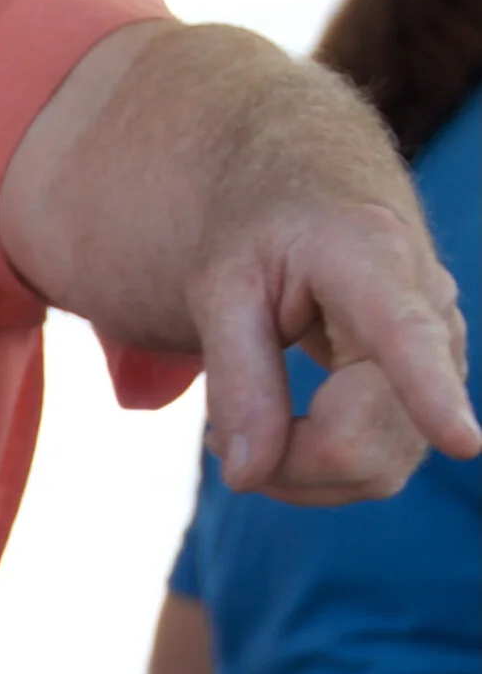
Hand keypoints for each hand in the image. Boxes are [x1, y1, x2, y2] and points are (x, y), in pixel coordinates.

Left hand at [195, 195, 476, 506]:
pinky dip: (321, 469)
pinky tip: (286, 430)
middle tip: (216, 431)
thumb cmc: (266, 234)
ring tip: (250, 420)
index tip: (462, 442)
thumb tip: (248, 477)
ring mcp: (444, 360)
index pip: (406, 338)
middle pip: (361, 443)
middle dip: (283, 460)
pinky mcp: (435, 398)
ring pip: (377, 470)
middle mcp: (431, 309)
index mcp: (372, 258)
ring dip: (299, 468)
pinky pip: (380, 470)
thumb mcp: (222, 286)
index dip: (430, 395)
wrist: (320, 196)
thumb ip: (235, 378)